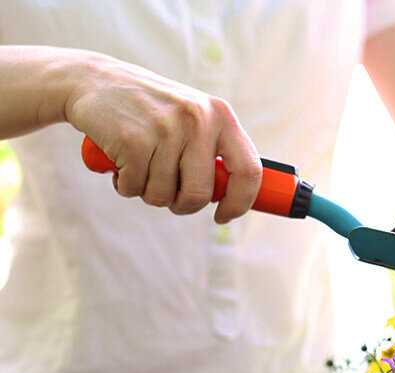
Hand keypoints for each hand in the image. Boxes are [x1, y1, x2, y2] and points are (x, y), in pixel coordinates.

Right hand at [64, 50, 260, 222]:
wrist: (91, 80)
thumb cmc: (149, 110)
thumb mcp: (191, 117)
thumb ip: (213, 150)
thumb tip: (233, 197)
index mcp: (220, 115)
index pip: (249, 171)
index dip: (240, 203)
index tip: (223, 216)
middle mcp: (198, 119)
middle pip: (200, 194)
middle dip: (181, 204)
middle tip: (166, 192)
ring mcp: (166, 129)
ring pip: (163, 195)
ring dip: (147, 191)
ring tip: (138, 164)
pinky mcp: (132, 140)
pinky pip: (134, 188)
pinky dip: (124, 185)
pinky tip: (119, 160)